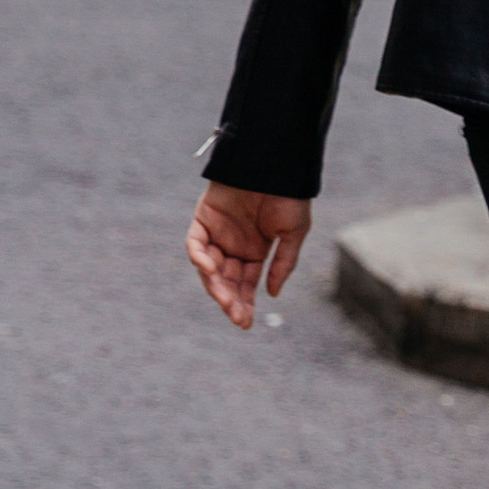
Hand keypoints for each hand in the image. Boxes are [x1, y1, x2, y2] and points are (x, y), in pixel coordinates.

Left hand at [187, 184, 311, 331]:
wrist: (275, 165)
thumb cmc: (288, 196)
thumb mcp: (293, 234)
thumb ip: (282, 264)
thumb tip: (271, 294)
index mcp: (254, 252)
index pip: (245, 284)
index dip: (245, 303)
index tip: (245, 323)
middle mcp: (233, 246)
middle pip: (226, 281)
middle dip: (230, 300)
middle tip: (236, 316)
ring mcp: (216, 234)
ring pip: (209, 269)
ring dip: (215, 285)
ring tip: (225, 299)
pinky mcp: (203, 220)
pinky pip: (195, 243)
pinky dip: (199, 257)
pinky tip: (210, 269)